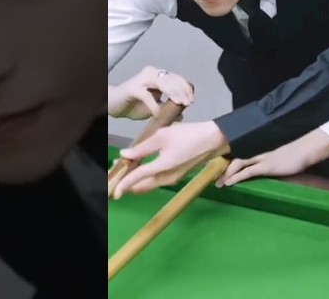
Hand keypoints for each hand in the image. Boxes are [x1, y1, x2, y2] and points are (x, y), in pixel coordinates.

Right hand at [108, 66, 193, 119]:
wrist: (113, 105)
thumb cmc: (134, 106)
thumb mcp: (154, 108)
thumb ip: (166, 109)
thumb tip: (182, 115)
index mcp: (158, 76)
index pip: (176, 78)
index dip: (185, 88)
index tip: (192, 100)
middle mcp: (151, 73)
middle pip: (172, 79)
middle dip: (182, 91)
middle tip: (188, 103)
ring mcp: (142, 79)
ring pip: (162, 83)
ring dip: (173, 93)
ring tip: (179, 105)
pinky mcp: (133, 88)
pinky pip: (147, 96)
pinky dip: (154, 105)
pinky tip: (159, 114)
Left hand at [111, 121, 228, 198]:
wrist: (214, 139)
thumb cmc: (188, 135)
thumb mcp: (163, 136)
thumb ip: (142, 147)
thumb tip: (125, 155)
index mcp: (162, 168)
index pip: (137, 178)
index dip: (124, 185)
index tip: (114, 193)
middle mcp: (166, 178)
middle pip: (142, 186)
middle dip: (128, 183)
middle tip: (118, 172)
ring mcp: (173, 178)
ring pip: (150, 185)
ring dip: (137, 180)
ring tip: (128, 168)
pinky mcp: (178, 175)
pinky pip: (157, 181)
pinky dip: (147, 177)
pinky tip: (143, 167)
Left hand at [217, 129, 328, 186]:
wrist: (306, 149)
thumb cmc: (299, 155)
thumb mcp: (285, 161)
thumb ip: (277, 165)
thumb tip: (276, 172)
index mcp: (264, 154)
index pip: (244, 157)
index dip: (233, 164)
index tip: (224, 172)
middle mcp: (260, 155)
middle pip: (237, 160)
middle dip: (225, 169)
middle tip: (216, 178)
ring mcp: (262, 160)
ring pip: (238, 164)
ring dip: (227, 174)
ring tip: (219, 183)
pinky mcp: (266, 166)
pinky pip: (247, 172)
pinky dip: (236, 177)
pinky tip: (228, 183)